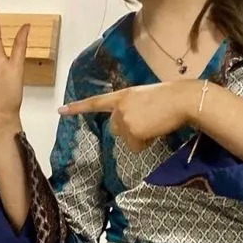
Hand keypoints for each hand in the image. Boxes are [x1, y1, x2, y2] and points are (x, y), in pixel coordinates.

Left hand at [59, 81, 190, 151]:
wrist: (183, 99)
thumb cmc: (171, 97)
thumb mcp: (145, 97)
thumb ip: (131, 108)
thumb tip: (131, 128)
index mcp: (122, 95)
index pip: (95, 102)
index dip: (77, 107)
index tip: (60, 110)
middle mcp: (118, 107)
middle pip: (116, 129)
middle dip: (131, 130)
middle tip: (150, 120)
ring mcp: (124, 119)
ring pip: (128, 139)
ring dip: (141, 137)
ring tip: (156, 122)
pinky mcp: (132, 130)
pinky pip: (136, 146)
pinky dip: (147, 143)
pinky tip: (156, 129)